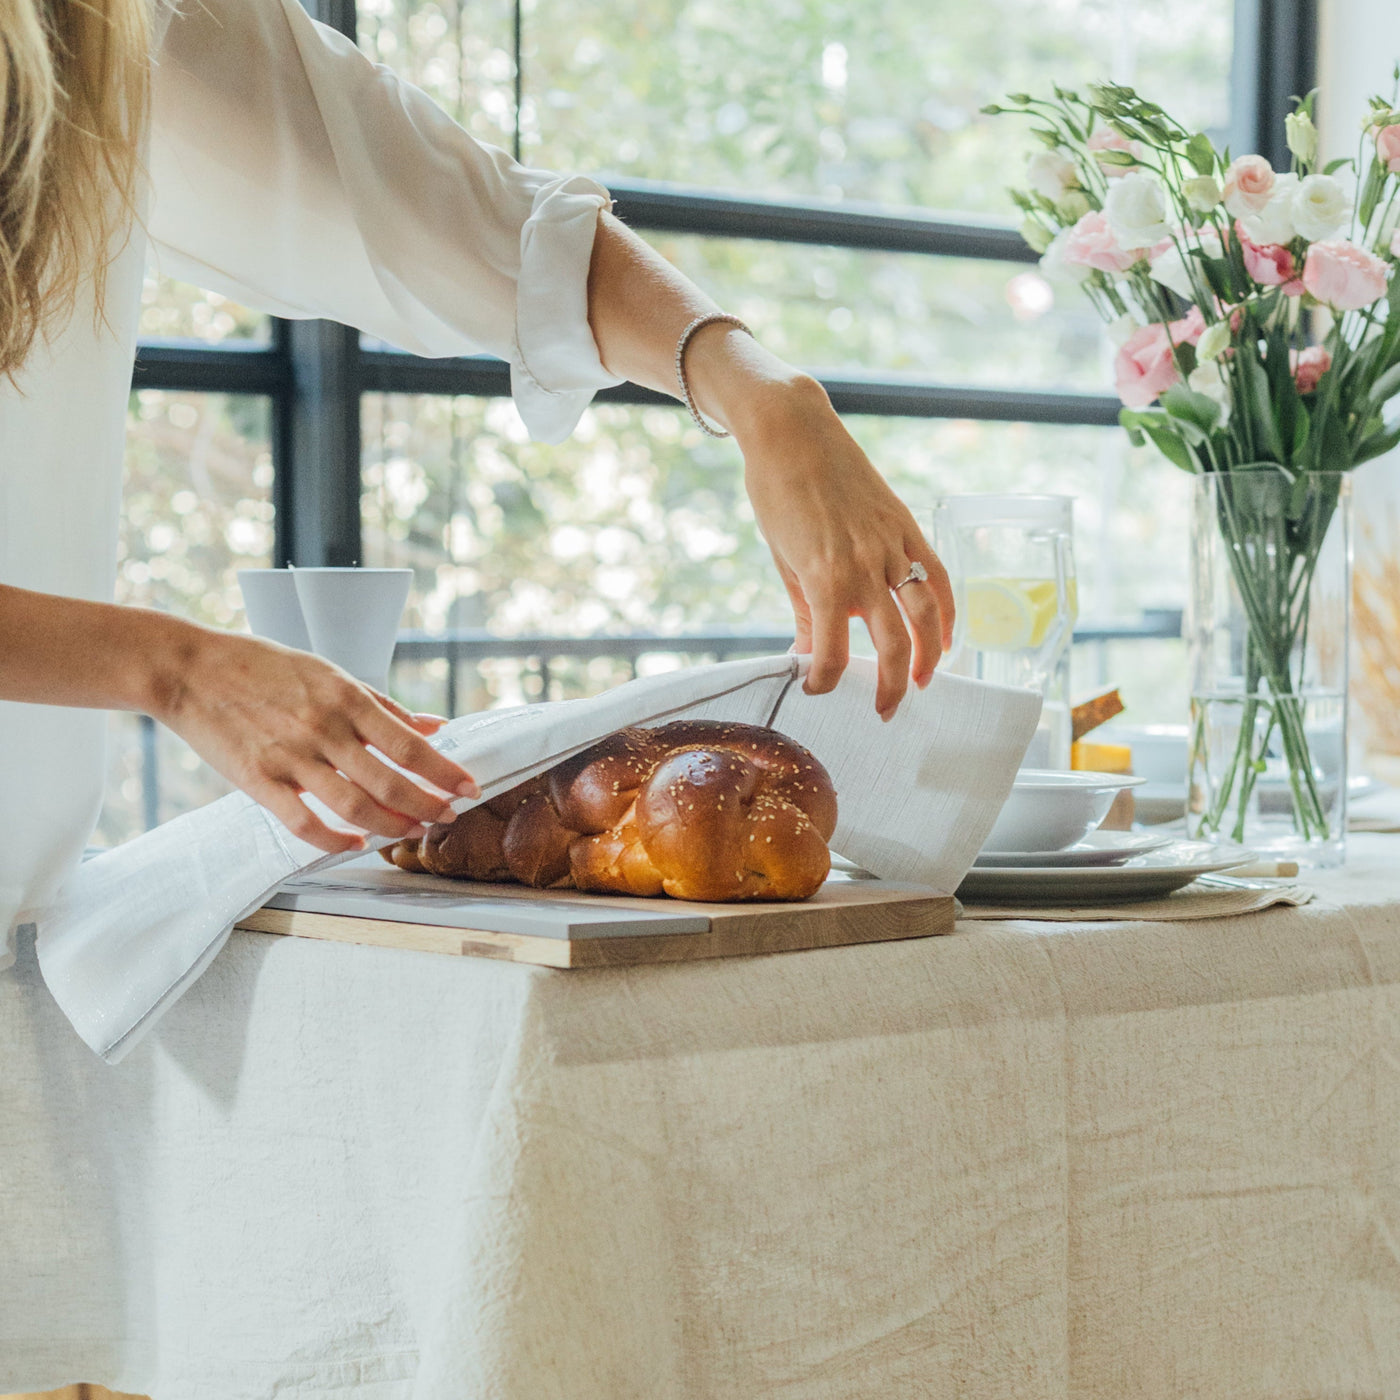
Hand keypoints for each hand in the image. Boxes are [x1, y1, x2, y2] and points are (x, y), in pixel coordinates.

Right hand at [147, 622, 477, 853]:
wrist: (188, 669)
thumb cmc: (261, 667)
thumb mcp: (328, 672)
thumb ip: (382, 705)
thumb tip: (434, 725)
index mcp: (345, 697)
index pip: (409, 744)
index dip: (444, 771)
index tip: (470, 788)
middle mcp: (324, 728)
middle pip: (389, 782)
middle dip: (427, 805)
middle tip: (449, 817)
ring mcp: (290, 757)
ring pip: (354, 806)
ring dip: (390, 826)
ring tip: (413, 832)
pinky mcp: (258, 780)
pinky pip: (303, 822)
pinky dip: (333, 841)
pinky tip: (355, 846)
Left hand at [735, 377, 955, 719]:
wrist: (793, 431)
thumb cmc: (776, 493)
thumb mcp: (782, 558)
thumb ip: (803, 611)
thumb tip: (805, 654)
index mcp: (825, 579)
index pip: (832, 653)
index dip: (823, 680)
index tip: (815, 688)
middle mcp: (865, 568)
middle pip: (893, 645)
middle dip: (891, 686)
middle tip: (884, 711)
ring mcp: (891, 546)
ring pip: (927, 615)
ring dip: (932, 656)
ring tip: (926, 681)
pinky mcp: (906, 527)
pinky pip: (937, 576)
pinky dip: (948, 610)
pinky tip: (946, 635)